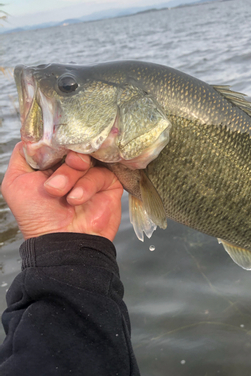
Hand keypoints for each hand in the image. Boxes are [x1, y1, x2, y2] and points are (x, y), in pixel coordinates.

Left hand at [1, 142, 123, 241]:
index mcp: (52, 164)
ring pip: (86, 159)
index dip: (54, 143)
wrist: (60, 240)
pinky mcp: (109, 184)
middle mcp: (72, 167)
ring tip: (64, 196)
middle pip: (73, 146)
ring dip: (71, 177)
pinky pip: (102, 173)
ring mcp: (91, 174)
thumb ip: (22, 154)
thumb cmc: (37, 216)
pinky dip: (87, 186)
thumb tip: (35, 135)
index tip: (51, 152)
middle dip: (63, 163)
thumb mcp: (16, 182)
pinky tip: (77, 200)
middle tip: (55, 184)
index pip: (57, 141)